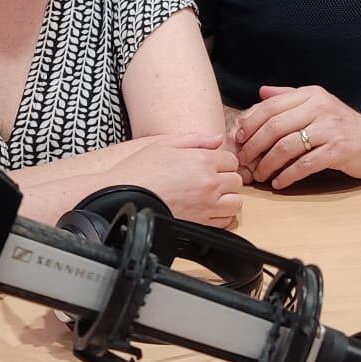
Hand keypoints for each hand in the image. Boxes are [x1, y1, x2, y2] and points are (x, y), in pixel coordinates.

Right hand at [111, 132, 242, 226]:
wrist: (123, 194)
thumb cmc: (141, 169)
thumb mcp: (166, 143)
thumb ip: (196, 139)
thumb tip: (217, 138)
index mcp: (203, 160)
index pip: (232, 160)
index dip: (222, 161)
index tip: (212, 165)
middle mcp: (209, 183)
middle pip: (236, 181)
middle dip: (226, 178)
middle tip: (211, 179)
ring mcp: (206, 205)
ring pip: (236, 202)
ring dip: (228, 198)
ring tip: (213, 195)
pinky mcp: (200, 223)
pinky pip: (226, 221)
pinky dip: (222, 216)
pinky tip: (209, 209)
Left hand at [234, 86, 360, 187]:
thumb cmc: (344, 125)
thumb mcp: (318, 104)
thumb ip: (290, 98)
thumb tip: (261, 93)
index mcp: (311, 95)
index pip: (270, 106)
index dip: (250, 123)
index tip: (238, 139)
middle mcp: (320, 108)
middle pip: (275, 126)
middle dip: (253, 146)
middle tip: (243, 161)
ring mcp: (330, 129)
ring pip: (287, 146)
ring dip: (268, 164)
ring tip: (259, 175)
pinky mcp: (339, 150)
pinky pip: (305, 164)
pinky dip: (288, 175)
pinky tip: (279, 183)